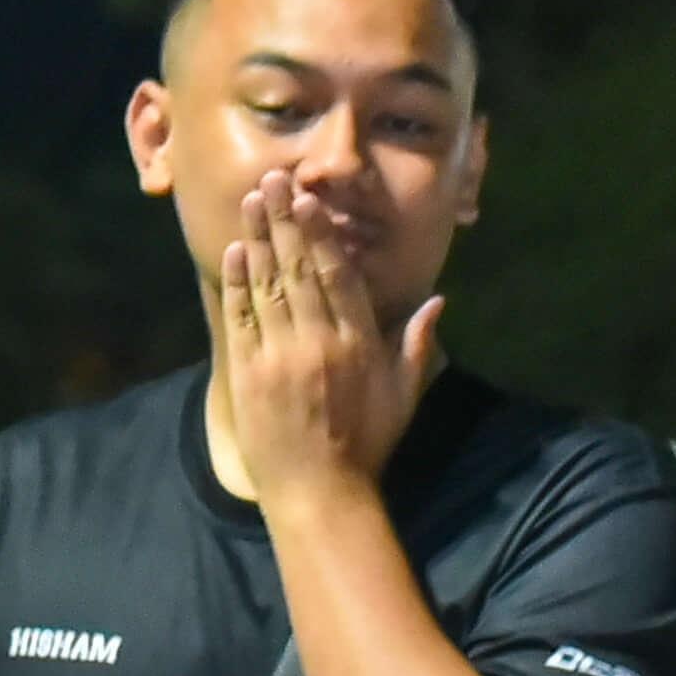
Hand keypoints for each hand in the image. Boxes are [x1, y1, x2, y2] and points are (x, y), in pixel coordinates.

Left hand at [207, 166, 437, 517]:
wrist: (320, 494)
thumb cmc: (366, 446)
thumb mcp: (403, 397)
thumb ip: (416, 346)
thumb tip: (437, 301)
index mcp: (357, 345)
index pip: (337, 275)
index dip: (321, 234)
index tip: (310, 201)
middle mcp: (318, 343)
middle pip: (299, 267)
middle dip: (285, 220)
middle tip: (274, 181)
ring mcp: (279, 356)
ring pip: (267, 283)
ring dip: (259, 237)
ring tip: (253, 200)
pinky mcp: (248, 372)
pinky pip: (242, 315)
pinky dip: (239, 280)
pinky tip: (238, 249)